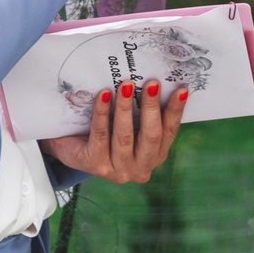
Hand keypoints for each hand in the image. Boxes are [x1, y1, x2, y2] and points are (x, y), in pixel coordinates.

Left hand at [42, 77, 187, 183]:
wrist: (72, 147)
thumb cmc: (109, 130)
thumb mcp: (131, 123)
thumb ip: (143, 112)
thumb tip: (155, 82)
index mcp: (155, 156)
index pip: (169, 132)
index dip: (175, 111)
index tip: (181, 90)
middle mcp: (140, 168)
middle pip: (150, 136)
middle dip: (151, 107)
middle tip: (151, 83)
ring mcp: (118, 170)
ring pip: (124, 137)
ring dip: (125, 108)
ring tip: (126, 84)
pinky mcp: (96, 165)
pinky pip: (100, 135)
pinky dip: (102, 113)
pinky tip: (104, 95)